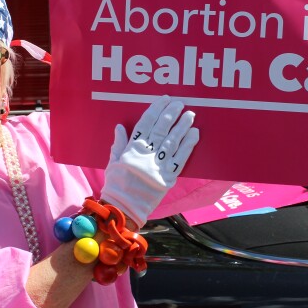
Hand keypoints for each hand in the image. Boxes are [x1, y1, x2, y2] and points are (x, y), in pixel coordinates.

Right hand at [100, 96, 199, 226]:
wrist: (124, 208)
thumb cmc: (116, 185)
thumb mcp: (112, 163)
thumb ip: (118, 144)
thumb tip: (120, 126)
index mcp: (132, 150)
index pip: (145, 124)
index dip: (156, 110)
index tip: (164, 99)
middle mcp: (146, 155)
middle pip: (161, 130)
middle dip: (171, 114)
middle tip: (180, 103)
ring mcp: (158, 166)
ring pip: (173, 141)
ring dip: (182, 126)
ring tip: (190, 115)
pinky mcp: (168, 177)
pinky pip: (180, 159)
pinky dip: (188, 145)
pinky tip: (194, 134)